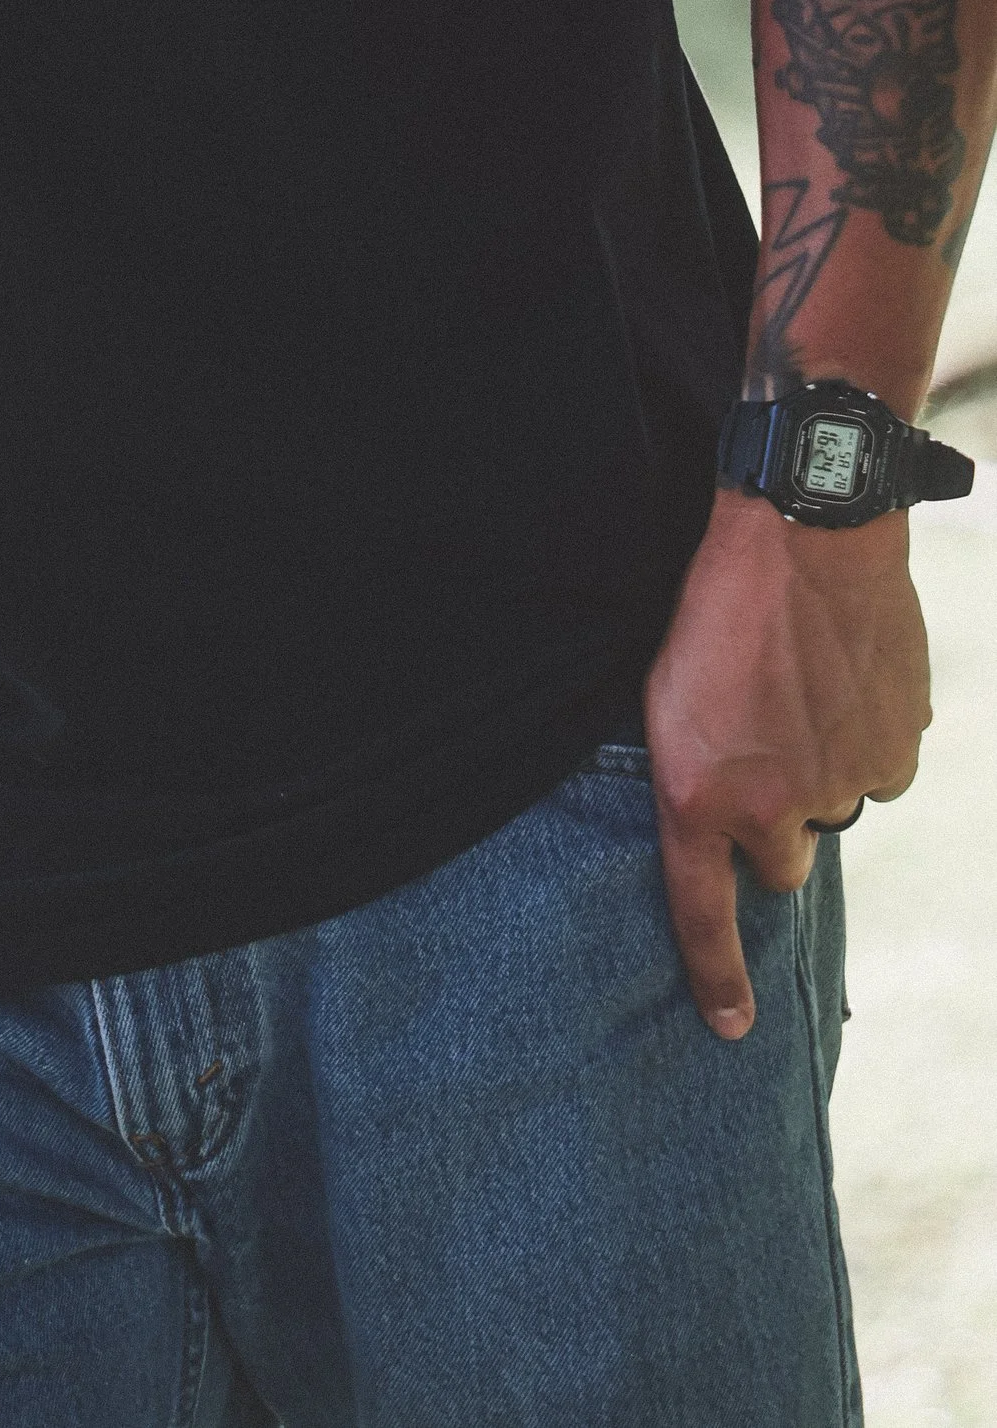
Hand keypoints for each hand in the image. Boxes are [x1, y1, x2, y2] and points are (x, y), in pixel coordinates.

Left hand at [645, 487, 928, 1038]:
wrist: (804, 535)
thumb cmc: (717, 605)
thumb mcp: (671, 695)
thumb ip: (702, 780)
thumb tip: (742, 832)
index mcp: (696, 793)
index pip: (701, 912)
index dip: (716, 978)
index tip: (730, 1031)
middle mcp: (770, 805)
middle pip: (779, 863)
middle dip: (774, 824)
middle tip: (762, 748)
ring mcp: (840, 782)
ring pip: (833, 809)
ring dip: (819, 771)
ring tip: (799, 693)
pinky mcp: (894, 751)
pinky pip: (879, 769)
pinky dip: (863, 740)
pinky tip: (843, 681)